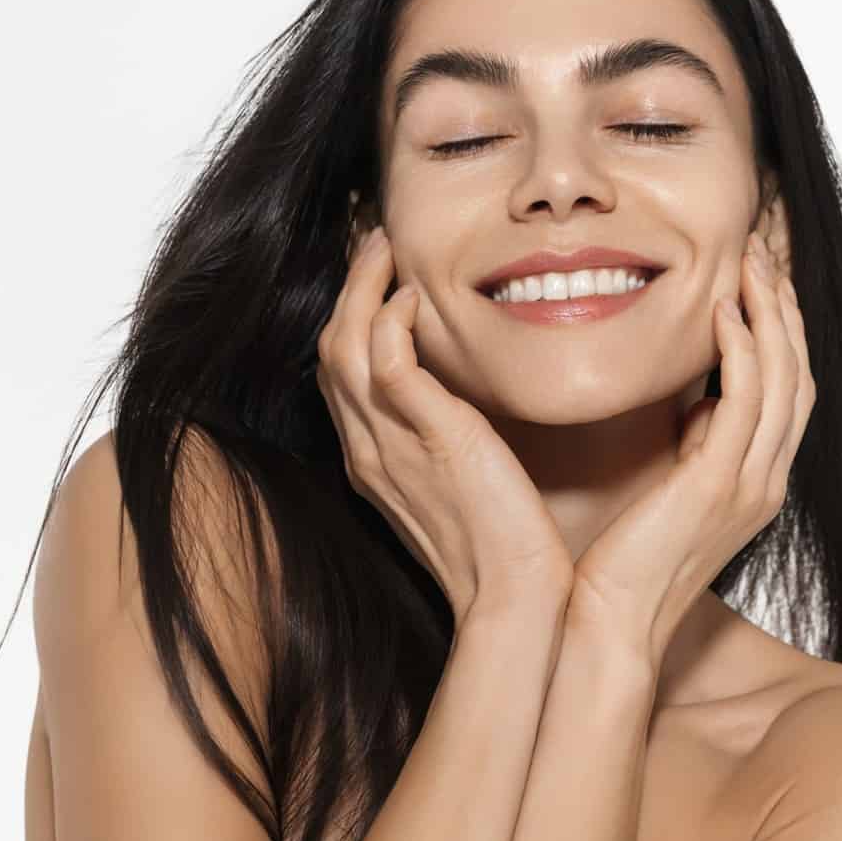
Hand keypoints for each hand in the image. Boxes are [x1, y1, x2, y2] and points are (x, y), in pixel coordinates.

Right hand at [315, 224, 573, 624]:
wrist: (512, 598)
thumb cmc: (500, 547)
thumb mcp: (458, 485)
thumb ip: (444, 441)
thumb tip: (458, 406)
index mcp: (371, 461)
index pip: (340, 375)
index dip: (350, 318)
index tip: (376, 278)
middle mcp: (367, 450)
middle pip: (330, 351)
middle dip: (349, 289)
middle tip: (375, 242)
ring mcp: (388, 446)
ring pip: (344, 348)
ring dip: (363, 288)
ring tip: (386, 248)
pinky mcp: (428, 439)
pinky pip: (387, 365)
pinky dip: (392, 323)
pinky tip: (415, 297)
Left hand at [565, 197, 813, 666]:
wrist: (609, 628)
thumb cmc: (620, 565)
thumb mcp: (668, 491)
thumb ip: (692, 448)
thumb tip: (696, 406)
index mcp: (753, 481)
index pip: (784, 387)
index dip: (778, 327)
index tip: (758, 274)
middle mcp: (764, 481)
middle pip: (798, 372)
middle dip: (784, 305)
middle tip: (762, 246)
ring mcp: (749, 485)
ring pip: (783, 378)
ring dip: (770, 312)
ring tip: (750, 259)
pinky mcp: (719, 487)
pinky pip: (747, 403)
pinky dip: (744, 350)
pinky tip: (726, 311)